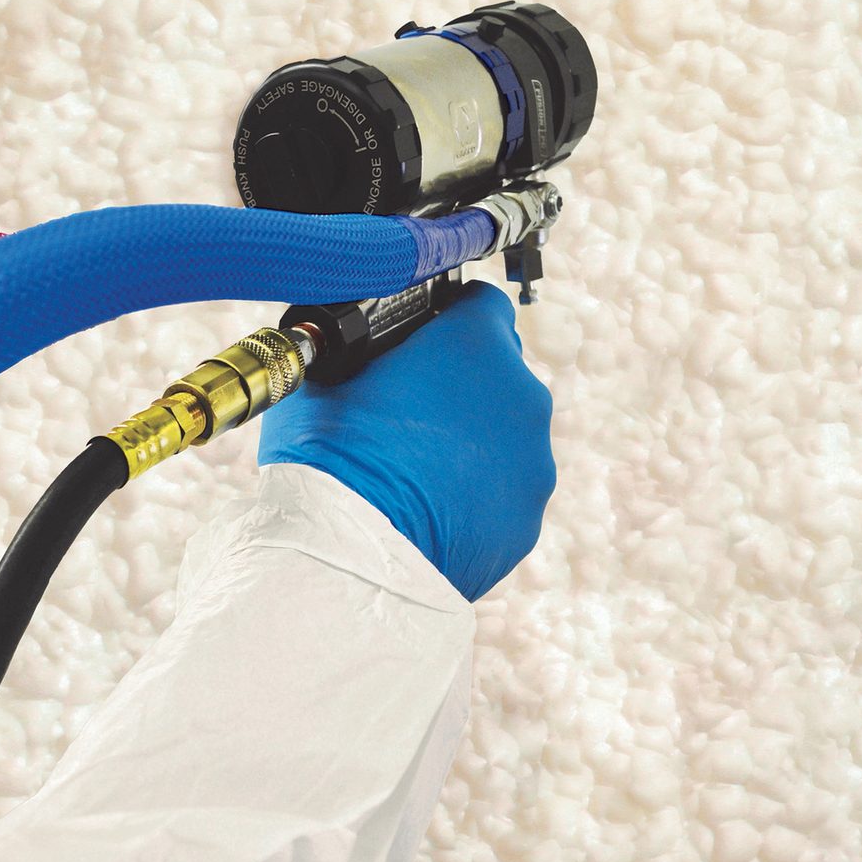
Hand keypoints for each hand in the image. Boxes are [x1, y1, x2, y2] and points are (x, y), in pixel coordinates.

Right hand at [257, 280, 556, 600]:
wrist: (348, 556)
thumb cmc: (329, 455)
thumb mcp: (327, 372)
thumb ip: (365, 348)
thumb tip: (359, 349)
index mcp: (478, 345)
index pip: (481, 305)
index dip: (450, 317)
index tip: (425, 338)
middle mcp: (522, 396)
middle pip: (500, 374)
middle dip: (463, 385)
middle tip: (410, 411)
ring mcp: (533, 461)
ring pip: (507, 437)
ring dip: (473, 444)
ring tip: (416, 470)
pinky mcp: (527, 519)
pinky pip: (505, 493)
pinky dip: (477, 496)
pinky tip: (431, 510)